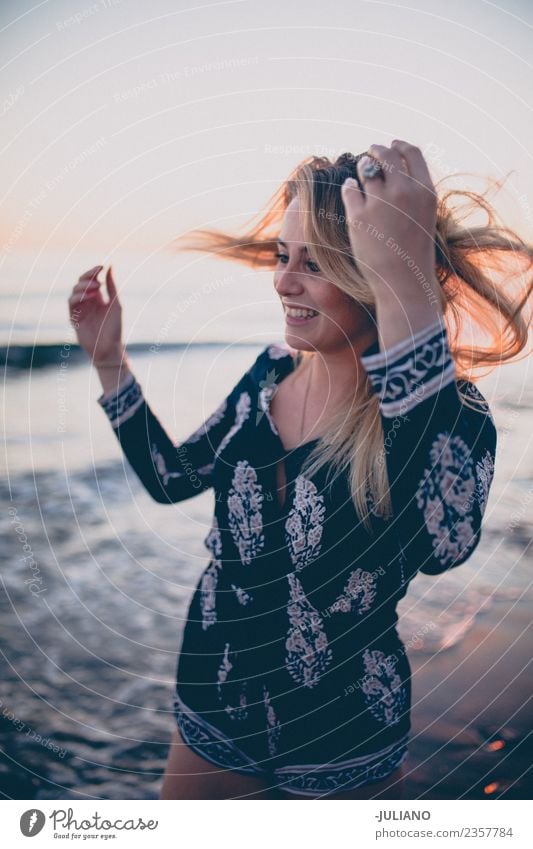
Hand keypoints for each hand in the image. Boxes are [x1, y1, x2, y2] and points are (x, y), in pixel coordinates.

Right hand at [68, 265, 124, 364]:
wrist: (109, 348)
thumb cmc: (115, 328)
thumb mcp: (116, 304)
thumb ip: (112, 286)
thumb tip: (110, 266)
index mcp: (98, 297)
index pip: (91, 279)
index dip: (94, 271)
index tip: (101, 266)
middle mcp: (87, 302)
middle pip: (81, 282)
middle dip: (88, 276)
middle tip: (97, 277)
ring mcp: (79, 309)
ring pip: (75, 291)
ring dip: (84, 286)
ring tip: (96, 288)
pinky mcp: (74, 317)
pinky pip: (71, 303)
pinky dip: (79, 296)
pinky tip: (90, 296)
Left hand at [341, 140, 437, 295]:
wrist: (404, 282)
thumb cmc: (414, 252)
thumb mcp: (424, 216)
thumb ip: (414, 192)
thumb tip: (393, 168)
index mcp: (425, 191)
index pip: (412, 153)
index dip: (399, 146)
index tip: (392, 145)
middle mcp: (404, 192)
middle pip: (386, 155)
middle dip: (377, 150)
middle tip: (371, 152)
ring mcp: (380, 203)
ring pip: (366, 169)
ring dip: (362, 167)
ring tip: (360, 173)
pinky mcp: (359, 216)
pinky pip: (350, 188)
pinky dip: (350, 186)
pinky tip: (350, 189)